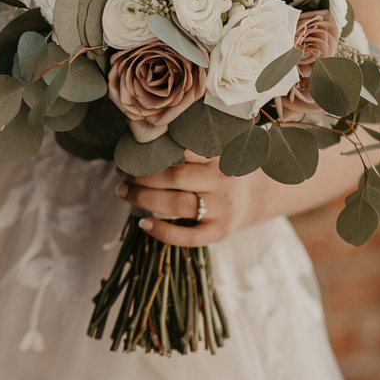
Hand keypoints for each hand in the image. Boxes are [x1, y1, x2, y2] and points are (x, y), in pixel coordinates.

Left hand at [116, 152, 255, 246]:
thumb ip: (188, 148)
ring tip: (123, 192)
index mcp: (219, 155)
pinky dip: (163, 232)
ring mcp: (222, 208)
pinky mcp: (219, 232)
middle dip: (142, 176)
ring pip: (177, 204)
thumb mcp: (213, 152)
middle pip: (175, 177)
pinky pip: (188, 237)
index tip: (131, 150)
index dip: (152, 151)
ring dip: (143, 198)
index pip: (182, 149)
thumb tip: (141, 142)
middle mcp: (222, 181)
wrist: (256, 197)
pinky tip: (143, 223)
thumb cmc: (222, 171)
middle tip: (122, 173)